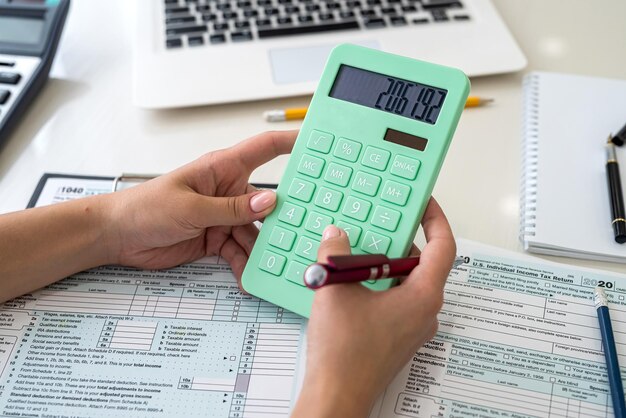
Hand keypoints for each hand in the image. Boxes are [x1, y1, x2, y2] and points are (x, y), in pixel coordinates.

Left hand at [105, 130, 296, 282]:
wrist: (118, 236)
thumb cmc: (144, 207)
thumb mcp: (190, 208)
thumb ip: (230, 208)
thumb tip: (269, 201)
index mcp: (222, 169)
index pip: (264, 149)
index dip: (291, 142)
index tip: (317, 144)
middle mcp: (228, 191)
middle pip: (266, 201)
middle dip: (283, 217)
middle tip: (302, 230)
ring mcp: (223, 216)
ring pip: (255, 232)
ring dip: (263, 250)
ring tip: (274, 264)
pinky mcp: (216, 238)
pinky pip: (239, 251)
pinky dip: (244, 265)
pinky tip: (249, 277)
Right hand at [292, 198, 455, 417]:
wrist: (336, 394)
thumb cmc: (344, 353)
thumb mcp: (335, 288)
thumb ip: (336, 253)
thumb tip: (336, 236)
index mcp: (422, 296)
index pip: (444, 247)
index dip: (436, 219)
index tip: (424, 204)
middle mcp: (425, 312)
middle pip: (424, 263)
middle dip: (401, 240)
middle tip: (382, 223)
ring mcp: (412, 327)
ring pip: (408, 283)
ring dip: (387, 264)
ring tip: (360, 250)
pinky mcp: (397, 337)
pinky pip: (396, 300)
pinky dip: (381, 284)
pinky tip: (353, 281)